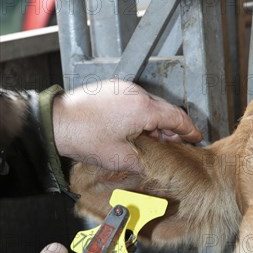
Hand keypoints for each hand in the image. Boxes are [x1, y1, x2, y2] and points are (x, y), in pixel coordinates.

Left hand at [53, 80, 201, 171]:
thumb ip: (145, 161)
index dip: (189, 130)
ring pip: (151, 105)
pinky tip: (136, 130)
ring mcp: (124, 88)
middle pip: (165, 110)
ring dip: (156, 122)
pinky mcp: (113, 88)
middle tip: (174, 145)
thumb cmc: (84, 137)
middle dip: (172, 128)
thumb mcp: (120, 158)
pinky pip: (136, 100)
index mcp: (142, 108)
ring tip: (152, 141)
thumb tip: (155, 164)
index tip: (196, 137)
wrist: (56, 122)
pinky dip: (142, 114)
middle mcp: (136, 93)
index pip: (177, 117)